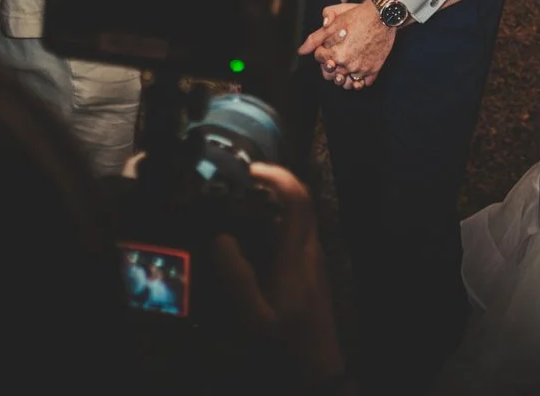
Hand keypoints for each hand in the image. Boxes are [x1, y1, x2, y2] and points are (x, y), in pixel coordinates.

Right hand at [206, 162, 345, 386]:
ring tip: (242, 207)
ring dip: (276, 204)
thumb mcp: (253, 317)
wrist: (317, 370)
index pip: (297, 200)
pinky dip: (278, 225)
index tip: (250, 170)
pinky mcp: (313, 273)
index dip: (277, 176)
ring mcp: (315, 261)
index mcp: (297, 256)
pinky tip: (255, 241)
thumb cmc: (285, 345)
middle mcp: (310, 251)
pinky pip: (298, 236)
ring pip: (302, 218)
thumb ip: (236, 277)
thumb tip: (221, 238)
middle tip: (242, 182)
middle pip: (303, 202)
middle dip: (275, 184)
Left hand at [298, 0, 395, 86]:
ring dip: (343, 77)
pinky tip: (358, 72)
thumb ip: (315, 38)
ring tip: (344, 68)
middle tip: (335, 56)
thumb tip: (302, 50)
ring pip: (346, 83)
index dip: (321, 49)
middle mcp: (347, 65)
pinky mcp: (374, 69)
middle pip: (330, 74)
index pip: (319, 58)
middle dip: (329, 65)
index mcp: (335, 54)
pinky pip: (364, 83)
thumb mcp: (332, 22)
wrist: (382, 15)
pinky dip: (360, 80)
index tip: (327, 44)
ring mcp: (361, 69)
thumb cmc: (357, 15)